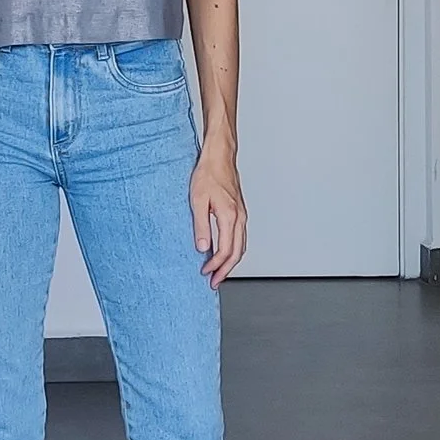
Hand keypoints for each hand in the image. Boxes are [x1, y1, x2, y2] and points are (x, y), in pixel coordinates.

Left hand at [189, 145, 246, 285]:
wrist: (219, 157)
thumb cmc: (208, 174)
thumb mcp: (197, 201)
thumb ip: (201, 226)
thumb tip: (203, 248)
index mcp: (229, 216)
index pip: (226, 250)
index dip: (215, 265)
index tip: (205, 272)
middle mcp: (239, 217)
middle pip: (237, 252)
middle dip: (226, 270)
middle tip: (214, 282)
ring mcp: (241, 215)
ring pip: (241, 246)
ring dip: (231, 262)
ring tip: (219, 272)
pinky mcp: (239, 212)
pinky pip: (240, 237)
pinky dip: (234, 250)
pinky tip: (225, 253)